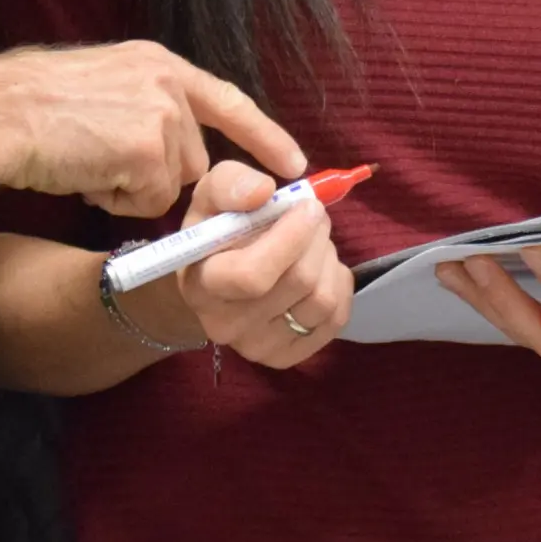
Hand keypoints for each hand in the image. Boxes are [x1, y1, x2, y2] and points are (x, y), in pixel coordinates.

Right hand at [0, 41, 303, 217]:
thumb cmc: (32, 103)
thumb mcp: (103, 82)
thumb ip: (146, 105)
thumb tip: (172, 151)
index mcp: (157, 62)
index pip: (228, 101)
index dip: (264, 135)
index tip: (296, 165)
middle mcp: (168, 83)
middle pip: (193, 156)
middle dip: (155, 173)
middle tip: (101, 159)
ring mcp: (162, 115)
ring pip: (171, 182)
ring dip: (132, 187)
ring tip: (87, 161)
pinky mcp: (149, 150)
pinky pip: (150, 200)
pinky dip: (117, 200)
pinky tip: (85, 173)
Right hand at [169, 161, 352, 367]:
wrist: (215, 280)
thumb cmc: (216, 231)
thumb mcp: (211, 196)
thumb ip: (230, 184)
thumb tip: (263, 191)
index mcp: (202, 286)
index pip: (254, 275)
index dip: (291, 237)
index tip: (307, 206)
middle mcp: (227, 326)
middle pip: (299, 283)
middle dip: (316, 238)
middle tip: (314, 215)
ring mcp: (259, 348)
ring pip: (323, 300)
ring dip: (328, 259)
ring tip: (314, 242)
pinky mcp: (289, 357)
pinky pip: (336, 320)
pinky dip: (338, 285)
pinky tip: (321, 269)